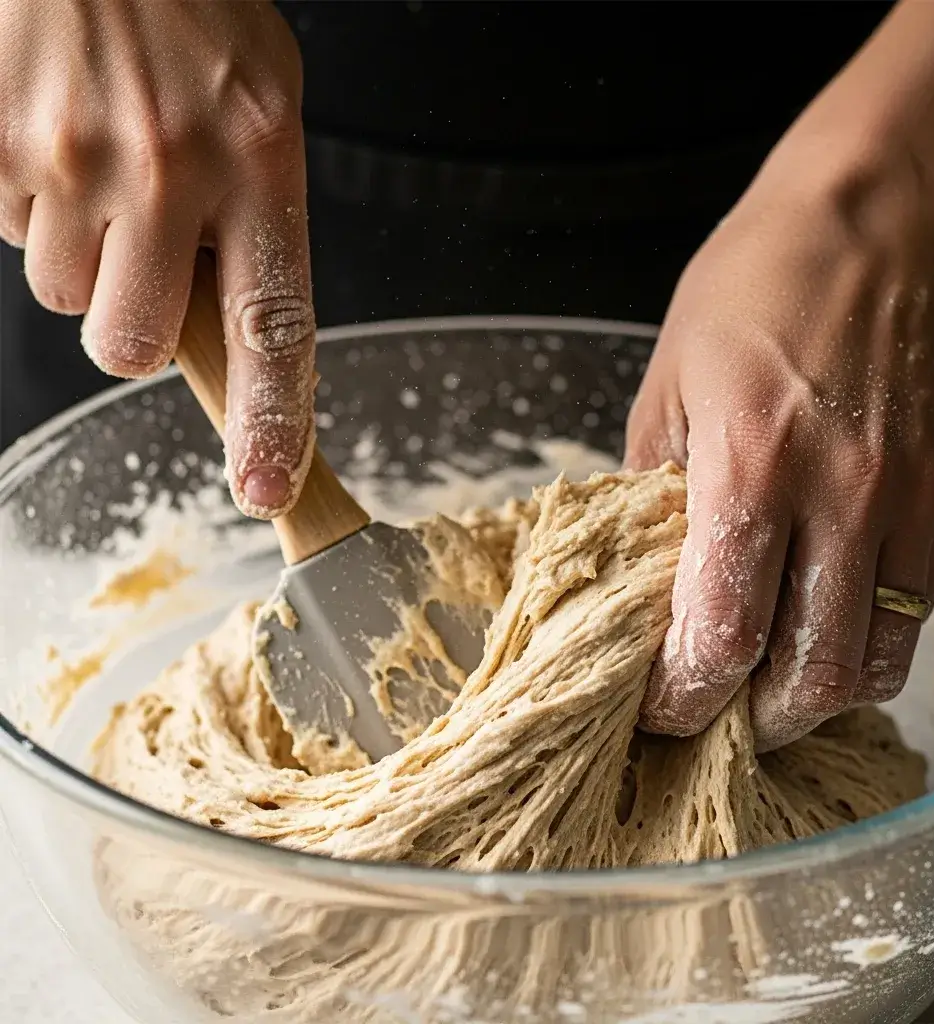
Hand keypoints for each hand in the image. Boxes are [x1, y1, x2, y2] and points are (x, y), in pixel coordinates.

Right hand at [0, 0, 312, 518]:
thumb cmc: (189, 11)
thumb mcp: (264, 105)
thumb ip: (258, 217)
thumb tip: (232, 315)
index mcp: (260, 163)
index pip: (274, 329)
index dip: (271, 421)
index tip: (263, 489)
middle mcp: (168, 171)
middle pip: (128, 346)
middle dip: (129, 324)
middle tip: (138, 253)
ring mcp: (69, 158)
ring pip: (63, 292)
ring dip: (81, 251)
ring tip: (97, 160)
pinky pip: (8, 232)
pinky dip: (29, 204)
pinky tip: (53, 136)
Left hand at [626, 154, 933, 750]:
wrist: (877, 226)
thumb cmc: (757, 288)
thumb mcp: (668, 384)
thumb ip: (654, 492)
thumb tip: (648, 578)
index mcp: (751, 464)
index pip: (724, 634)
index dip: (688, 696)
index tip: (664, 710)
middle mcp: (842, 495)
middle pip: (808, 675)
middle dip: (751, 721)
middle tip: (713, 718)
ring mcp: (908, 503)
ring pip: (872, 664)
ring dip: (814, 699)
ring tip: (769, 693)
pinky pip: (913, 616)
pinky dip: (866, 649)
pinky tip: (825, 635)